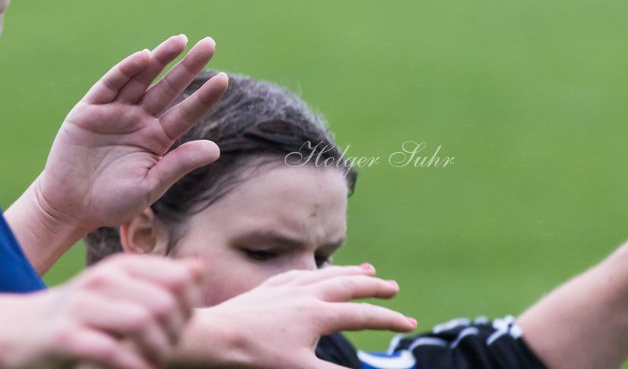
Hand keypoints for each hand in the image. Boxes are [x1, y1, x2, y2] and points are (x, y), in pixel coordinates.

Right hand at [3, 255, 201, 368]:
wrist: (16, 330)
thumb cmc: (77, 316)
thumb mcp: (117, 291)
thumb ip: (158, 280)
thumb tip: (198, 269)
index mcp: (119, 267)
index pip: (178, 278)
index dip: (190, 308)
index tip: (180, 329)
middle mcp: (101, 279)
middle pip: (163, 302)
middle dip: (175, 335)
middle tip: (165, 352)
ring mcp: (82, 306)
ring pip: (141, 321)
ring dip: (157, 351)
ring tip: (154, 364)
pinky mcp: (65, 335)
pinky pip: (111, 351)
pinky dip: (133, 367)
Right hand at [31, 36, 228, 237]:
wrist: (70, 206)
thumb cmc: (112, 202)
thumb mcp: (150, 186)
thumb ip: (178, 164)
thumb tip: (216, 149)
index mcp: (157, 139)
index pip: (186, 113)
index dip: (204, 96)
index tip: (224, 80)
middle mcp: (140, 120)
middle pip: (169, 87)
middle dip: (188, 66)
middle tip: (209, 44)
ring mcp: (116, 112)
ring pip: (142, 78)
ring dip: (160, 58)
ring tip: (180, 41)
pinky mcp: (91, 109)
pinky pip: (111, 84)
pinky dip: (126, 69)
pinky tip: (143, 57)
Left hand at [187, 264, 416, 368]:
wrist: (217, 337)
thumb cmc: (256, 356)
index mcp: (317, 314)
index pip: (362, 315)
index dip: (389, 319)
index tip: (410, 323)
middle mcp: (304, 294)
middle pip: (347, 285)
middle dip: (373, 287)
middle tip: (394, 288)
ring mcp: (285, 288)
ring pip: (324, 275)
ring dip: (348, 272)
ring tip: (367, 270)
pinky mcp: (267, 289)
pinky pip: (298, 275)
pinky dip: (315, 273)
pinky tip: (316, 274)